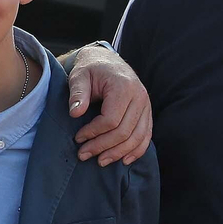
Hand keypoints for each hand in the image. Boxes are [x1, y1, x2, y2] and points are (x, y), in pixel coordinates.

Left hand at [67, 45, 151, 166]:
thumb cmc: (91, 69)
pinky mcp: (147, 113)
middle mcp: (140, 96)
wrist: (107, 62)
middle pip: (124, 131)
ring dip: (118, 153)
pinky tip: (124, 160)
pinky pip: (146, 136)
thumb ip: (77, 93)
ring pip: (137, 137)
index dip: (94, 132)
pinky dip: (136, 151)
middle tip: (83, 154)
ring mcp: (146, 105)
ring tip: (100, 161)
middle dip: (103, 146)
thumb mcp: (79, 76)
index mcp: (124, 87)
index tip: (78, 138)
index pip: (111, 119)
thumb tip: (75, 113)